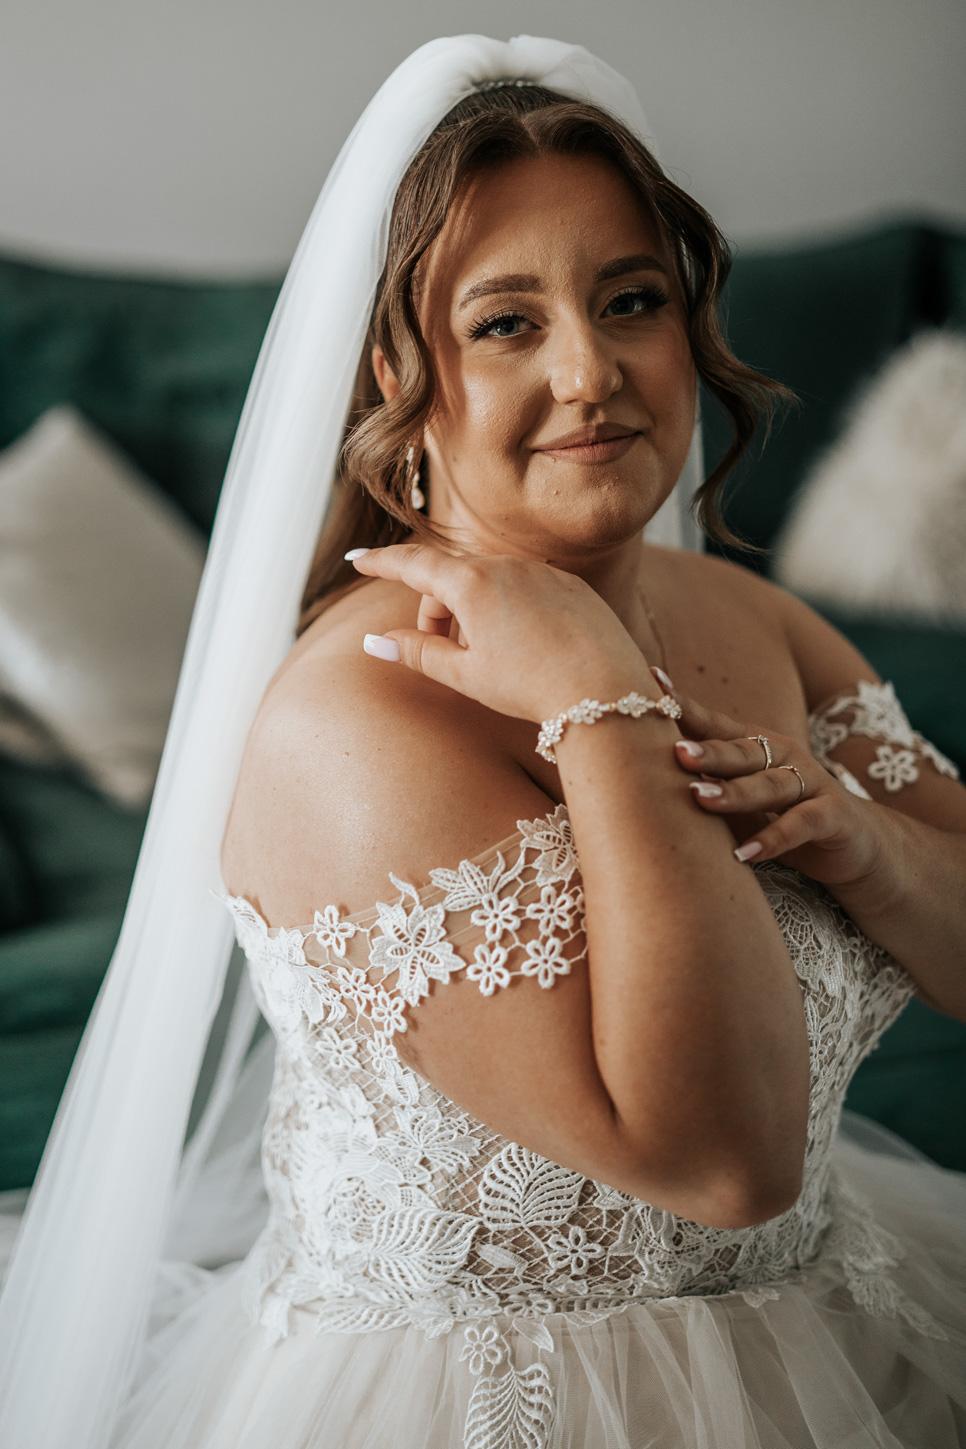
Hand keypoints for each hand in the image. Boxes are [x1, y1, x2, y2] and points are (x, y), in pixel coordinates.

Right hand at [345, 541, 657, 724]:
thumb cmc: (531, 686)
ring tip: (492, 656)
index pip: (413, 564)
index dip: (382, 562)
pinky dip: (510, 609)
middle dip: (438, 611)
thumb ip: (417, 653)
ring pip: (489, 581)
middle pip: (451, 578)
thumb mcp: (466, 675)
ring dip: (475, 611)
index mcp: (471, 583)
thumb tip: (375, 642)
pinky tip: (528, 648)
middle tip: (448, 653)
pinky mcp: (571, 583)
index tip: (358, 559)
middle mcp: (506, 565)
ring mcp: (542, 570)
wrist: (606, 690)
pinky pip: (525, 587)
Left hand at [653, 666, 884, 890]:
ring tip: (700, 799)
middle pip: (740, 752)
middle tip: (677, 753)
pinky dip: (773, 839)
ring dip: (734, 793)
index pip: (714, 722)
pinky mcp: (832, 816)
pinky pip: (800, 825)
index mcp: (756, 745)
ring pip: (768, 785)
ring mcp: (811, 782)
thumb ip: (705, 786)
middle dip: (708, 752)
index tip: (651, 682)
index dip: (684, 704)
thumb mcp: (741, 800)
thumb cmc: (781, 817)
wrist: (853, 842)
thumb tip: (638, 779)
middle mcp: (783, 755)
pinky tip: (744, 854)